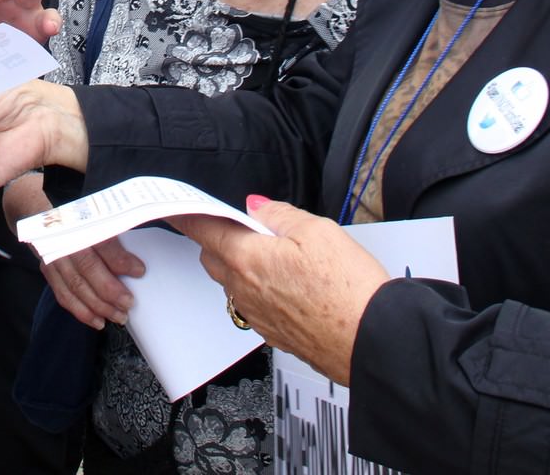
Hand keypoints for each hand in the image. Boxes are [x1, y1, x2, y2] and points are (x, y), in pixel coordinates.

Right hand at [4, 173, 143, 328]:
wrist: (40, 218)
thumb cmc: (77, 219)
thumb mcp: (96, 217)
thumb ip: (115, 232)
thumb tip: (138, 260)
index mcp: (80, 222)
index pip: (101, 241)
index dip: (120, 259)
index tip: (140, 271)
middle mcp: (64, 240)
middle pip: (87, 268)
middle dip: (110, 290)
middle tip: (129, 303)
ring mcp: (53, 258)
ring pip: (75, 286)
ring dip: (98, 306)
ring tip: (119, 317)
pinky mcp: (48, 272)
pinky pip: (64, 296)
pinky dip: (81, 312)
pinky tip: (97, 321)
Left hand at [176, 196, 390, 385]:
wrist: (371, 343)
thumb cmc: (348, 290)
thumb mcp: (318, 231)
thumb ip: (280, 215)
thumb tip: (257, 207)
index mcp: (247, 259)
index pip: (203, 230)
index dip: (188, 215)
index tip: (178, 208)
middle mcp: (244, 291)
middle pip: (214, 257)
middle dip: (220, 238)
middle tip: (246, 225)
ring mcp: (257, 316)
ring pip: (233, 283)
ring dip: (241, 265)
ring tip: (278, 254)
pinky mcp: (274, 333)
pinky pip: (252, 304)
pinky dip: (260, 289)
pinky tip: (291, 284)